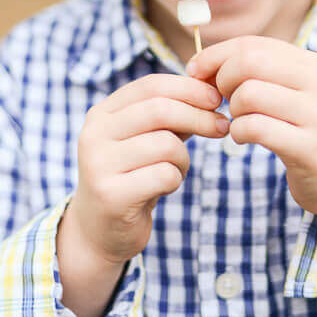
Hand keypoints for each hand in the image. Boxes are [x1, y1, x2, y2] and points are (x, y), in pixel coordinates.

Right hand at [68, 73, 228, 265]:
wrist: (99, 231)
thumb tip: (212, 93)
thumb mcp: (146, 139)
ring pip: (166, 144)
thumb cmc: (132, 176)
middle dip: (199, 115)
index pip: (150, 85)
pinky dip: (177, 179)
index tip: (217, 97)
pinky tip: (166, 186)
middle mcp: (94, 134)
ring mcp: (99, 165)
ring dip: (185, 157)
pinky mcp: (112, 195)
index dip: (188, 88)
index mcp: (102, 114)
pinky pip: (164, 175)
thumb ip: (170, 116)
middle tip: (222, 126)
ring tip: (178, 169)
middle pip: (160, 110)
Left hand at [187, 36, 316, 223]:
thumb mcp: (293, 92)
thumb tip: (201, 63)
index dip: (215, 56)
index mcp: (311, 64)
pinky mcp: (310, 148)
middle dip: (222, 80)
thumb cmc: (308, 132)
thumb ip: (257, 72)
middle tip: (223, 101)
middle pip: (247, 62)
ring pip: (248, 94)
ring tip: (239, 121)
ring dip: (232, 111)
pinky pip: (256, 128)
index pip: (252, 44)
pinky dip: (239, 133)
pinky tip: (243, 138)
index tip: (196, 72)